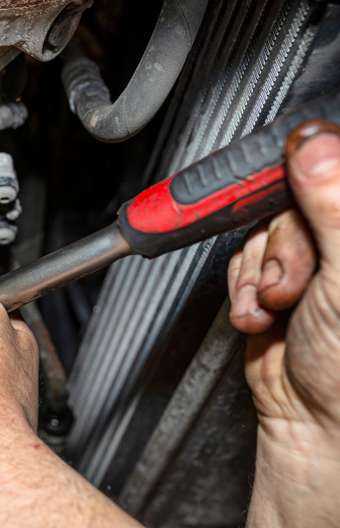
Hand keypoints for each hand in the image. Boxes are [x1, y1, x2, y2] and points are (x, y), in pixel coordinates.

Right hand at [228, 122, 339, 526]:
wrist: (319, 428)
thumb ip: (333, 205)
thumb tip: (315, 142)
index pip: (335, 166)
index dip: (310, 169)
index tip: (289, 173)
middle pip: (291, 196)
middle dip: (278, 242)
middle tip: (288, 279)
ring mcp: (314, 259)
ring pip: (261, 226)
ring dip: (254, 269)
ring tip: (275, 306)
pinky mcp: (277, 278)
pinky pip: (242, 255)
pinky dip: (240, 285)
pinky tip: (260, 313)